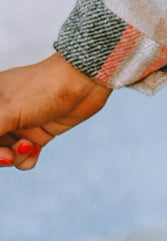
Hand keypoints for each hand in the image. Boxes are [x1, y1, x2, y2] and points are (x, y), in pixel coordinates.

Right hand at [0, 53, 109, 170]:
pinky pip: (23, 157)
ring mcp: (19, 123)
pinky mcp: (37, 134)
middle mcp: (2, 112)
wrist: (84, 82)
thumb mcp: (6, 111)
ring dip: (14, 156)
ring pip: (4, 154)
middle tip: (8, 156)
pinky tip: (36, 149)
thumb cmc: (42, 88)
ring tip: (28, 146)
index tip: (0, 149)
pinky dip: (27, 158)